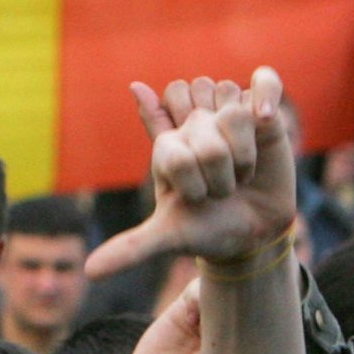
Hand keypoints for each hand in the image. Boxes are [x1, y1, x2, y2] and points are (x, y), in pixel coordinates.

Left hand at [86, 70, 295, 278]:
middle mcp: (195, 123)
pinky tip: (262, 119)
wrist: (253, 235)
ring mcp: (228, 115)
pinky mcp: (264, 113)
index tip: (194, 194)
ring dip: (241, 149)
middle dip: (212, 157)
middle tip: (219, 186)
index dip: (184, 164)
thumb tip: (90, 273)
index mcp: (166, 142)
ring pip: (230, 107)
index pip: (164, 123)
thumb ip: (130, 247)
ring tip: (241, 174)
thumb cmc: (205, 230)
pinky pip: (263, 81)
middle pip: (197, 114)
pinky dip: (264, 94)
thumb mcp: (168, 237)